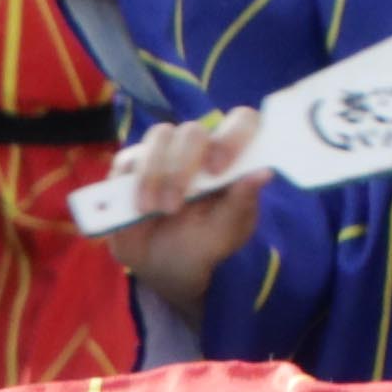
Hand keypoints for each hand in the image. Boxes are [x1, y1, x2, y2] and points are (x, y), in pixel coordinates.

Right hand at [99, 109, 270, 308]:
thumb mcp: (227, 231)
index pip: (241, 122)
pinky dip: (131, 183)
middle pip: (192, 131)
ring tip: (153, 211)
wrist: (166, 268)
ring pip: (158, 137)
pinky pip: (127, 158)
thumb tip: (264, 173)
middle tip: (174, 207)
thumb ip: (243, 202)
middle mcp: (198, 148)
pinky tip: (136, 208)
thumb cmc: (205, 244)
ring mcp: (163, 152)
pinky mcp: (131, 165)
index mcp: (230, 157)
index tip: (218, 170)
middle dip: (182, 168)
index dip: (232, 137)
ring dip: (154, 175)